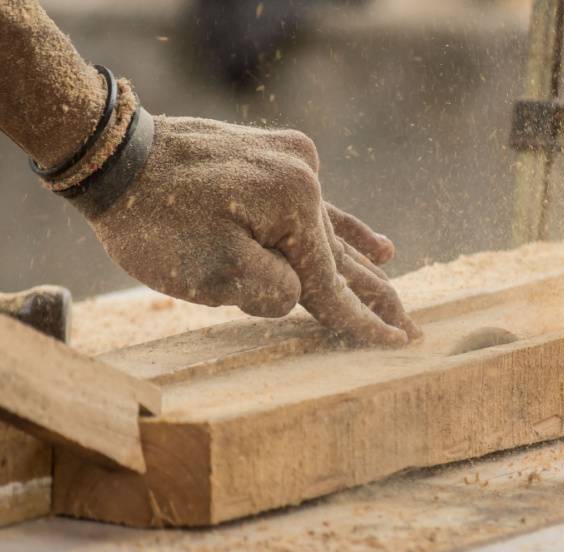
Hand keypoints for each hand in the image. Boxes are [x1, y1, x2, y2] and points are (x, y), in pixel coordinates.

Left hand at [86, 116, 419, 345]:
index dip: (361, 323)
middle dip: (376, 299)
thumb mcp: (210, 272)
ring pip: (334, 234)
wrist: (114, 155)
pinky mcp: (277, 160)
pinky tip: (379, 245)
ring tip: (396, 290)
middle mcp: (305, 181)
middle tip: (412, 332)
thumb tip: (299, 295)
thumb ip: (271, 291)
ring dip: (364, 267)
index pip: (331, 285)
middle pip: (344, 259)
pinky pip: (321, 206)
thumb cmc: (155, 221)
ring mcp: (293, 165)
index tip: (396, 347)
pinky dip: (345, 228)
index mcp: (294, 208)